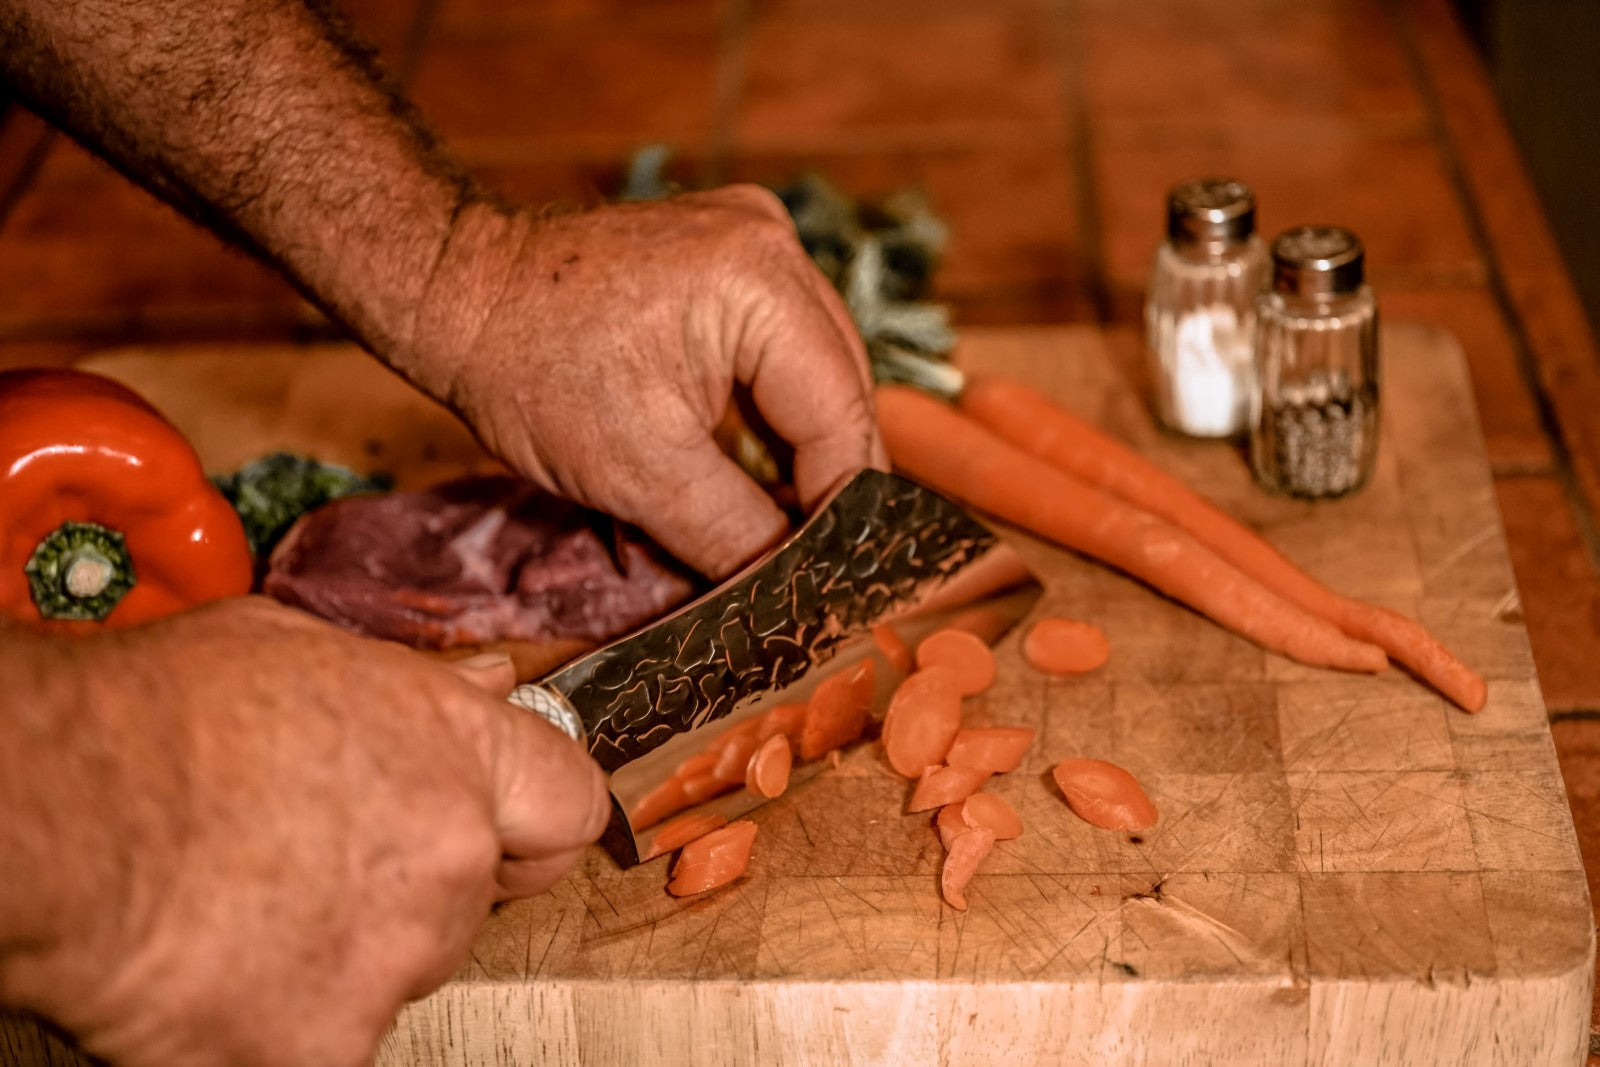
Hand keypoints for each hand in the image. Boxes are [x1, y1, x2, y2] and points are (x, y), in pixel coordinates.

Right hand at [10, 598, 605, 1066]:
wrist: (53, 808)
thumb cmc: (155, 714)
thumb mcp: (299, 654)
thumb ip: (414, 687)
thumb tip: (489, 683)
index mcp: (458, 752)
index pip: (568, 805)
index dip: (531, 820)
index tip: (497, 829)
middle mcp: (452, 859)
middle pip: (475, 897)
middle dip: (417, 887)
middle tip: (318, 860)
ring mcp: (394, 959)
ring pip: (402, 970)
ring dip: (346, 953)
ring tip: (243, 905)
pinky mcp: (324, 1049)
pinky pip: (331, 1042)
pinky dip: (281, 1023)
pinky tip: (215, 975)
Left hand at [407, 185, 887, 577]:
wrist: (454, 294)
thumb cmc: (528, 371)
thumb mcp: (641, 475)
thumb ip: (737, 536)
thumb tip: (801, 591)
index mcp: (764, 284)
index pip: (842, 418)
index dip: (841, 511)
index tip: (832, 580)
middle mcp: (775, 247)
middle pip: (842, 392)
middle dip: (825, 483)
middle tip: (814, 566)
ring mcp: (755, 243)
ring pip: (816, 376)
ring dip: (800, 453)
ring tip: (782, 527)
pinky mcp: (730, 260)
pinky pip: (780, 351)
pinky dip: (770, 414)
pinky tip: (752, 469)